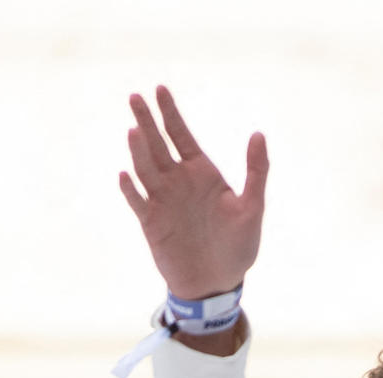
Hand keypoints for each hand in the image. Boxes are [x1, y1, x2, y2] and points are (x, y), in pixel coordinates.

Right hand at [118, 87, 266, 304]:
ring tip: (133, 130)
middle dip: (146, 121)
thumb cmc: (238, 247)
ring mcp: (162, 200)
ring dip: (138, 150)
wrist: (217, 283)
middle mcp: (178, 181)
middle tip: (134, 96)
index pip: (181, 134)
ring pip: (146, 168)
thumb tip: (258, 134)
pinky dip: (131, 188)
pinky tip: (124, 174)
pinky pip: (138, 201)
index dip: (170, 112)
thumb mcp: (253, 208)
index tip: (159, 88)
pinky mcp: (151, 222)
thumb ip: (256, 171)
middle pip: (157, 144)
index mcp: (202, 172)